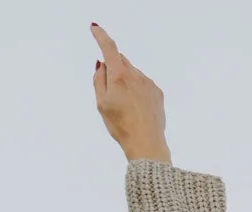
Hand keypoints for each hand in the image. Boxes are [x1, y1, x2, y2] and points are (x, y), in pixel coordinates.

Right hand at [91, 23, 169, 163]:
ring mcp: (148, 82)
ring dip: (125, 83)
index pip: (109, 48)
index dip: (101, 36)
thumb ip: (99, 80)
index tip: (95, 28)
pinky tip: (135, 110)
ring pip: (132, 74)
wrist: (146, 143)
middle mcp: (135, 74)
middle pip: (120, 61)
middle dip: (113, 68)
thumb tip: (101, 64)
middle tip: (110, 93)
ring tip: (125, 108)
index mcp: (119, 76)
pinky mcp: (157, 92)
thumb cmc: (121, 126)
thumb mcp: (101, 105)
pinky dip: (136, 92)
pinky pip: (143, 84)